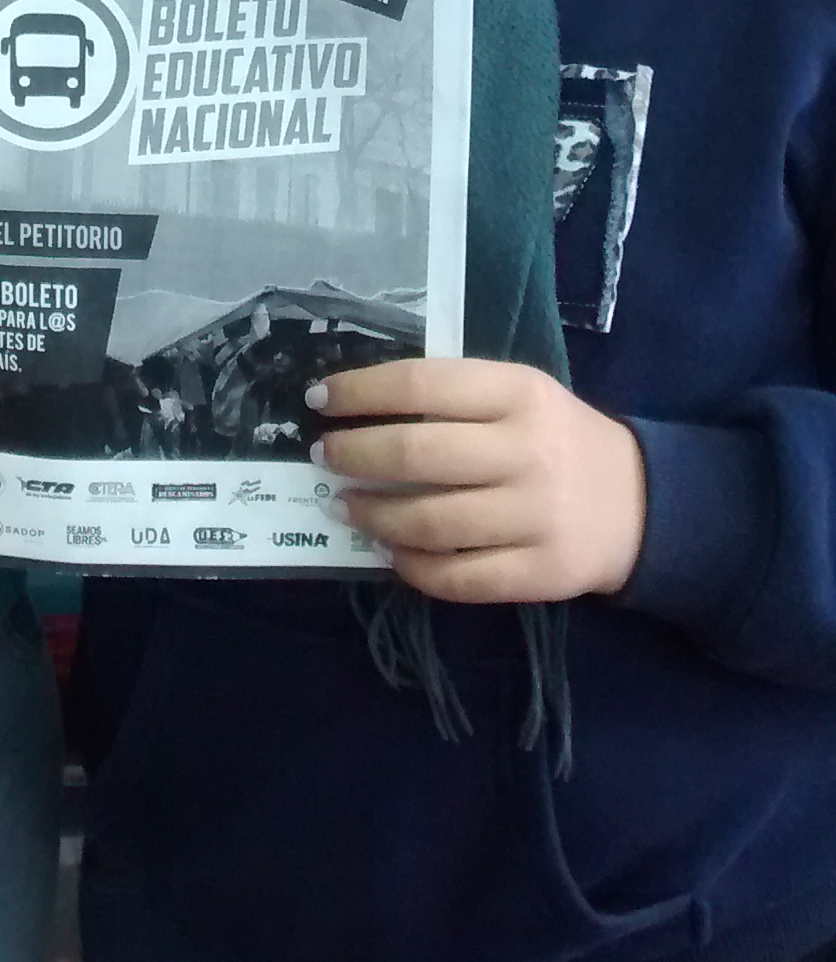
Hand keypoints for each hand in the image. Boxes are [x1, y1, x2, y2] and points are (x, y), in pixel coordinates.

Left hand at [309, 357, 646, 604]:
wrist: (641, 504)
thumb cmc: (557, 439)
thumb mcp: (520, 395)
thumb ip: (454, 397)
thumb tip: (358, 408)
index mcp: (519, 393)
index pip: (422, 384)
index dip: (361, 392)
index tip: (320, 401)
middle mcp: (527, 452)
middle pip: (416, 454)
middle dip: (354, 456)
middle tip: (325, 458)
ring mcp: (536, 517)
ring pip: (430, 522)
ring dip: (372, 516)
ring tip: (346, 507)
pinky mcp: (541, 574)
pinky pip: (458, 577)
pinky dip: (412, 567)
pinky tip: (390, 552)